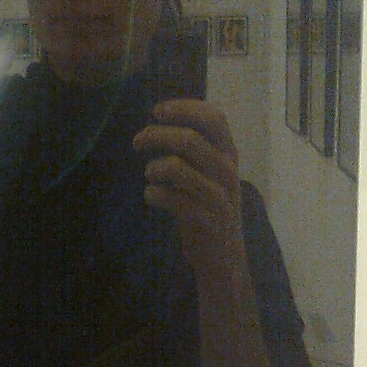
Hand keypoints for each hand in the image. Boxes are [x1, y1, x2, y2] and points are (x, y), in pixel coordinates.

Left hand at [132, 99, 245, 283]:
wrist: (223, 258)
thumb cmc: (208, 207)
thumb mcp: (210, 173)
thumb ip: (194, 149)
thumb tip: (160, 123)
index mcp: (229, 153)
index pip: (213, 117)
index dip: (183, 108)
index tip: (157, 111)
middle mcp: (227, 170)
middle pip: (188, 139)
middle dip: (155, 136)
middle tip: (137, 142)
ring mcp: (218, 196)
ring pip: (176, 167)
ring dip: (153, 168)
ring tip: (150, 176)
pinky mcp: (205, 220)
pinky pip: (170, 198)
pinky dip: (153, 194)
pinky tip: (152, 197)